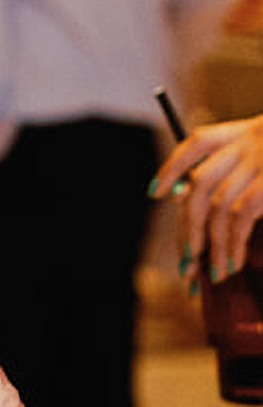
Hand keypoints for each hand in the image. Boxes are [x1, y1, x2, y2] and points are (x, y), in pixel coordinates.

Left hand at [152, 115, 262, 279]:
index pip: (196, 144)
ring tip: (214, 273)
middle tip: (187, 261)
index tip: (154, 192)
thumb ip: (236, 170)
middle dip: (188, 228)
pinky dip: (232, 241)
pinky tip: (233, 262)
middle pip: (199, 186)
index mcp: (242, 133)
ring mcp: (260, 162)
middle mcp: (247, 144)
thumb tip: (189, 199)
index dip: (172, 168)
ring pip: (218, 206)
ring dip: (212, 244)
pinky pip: (241, 214)